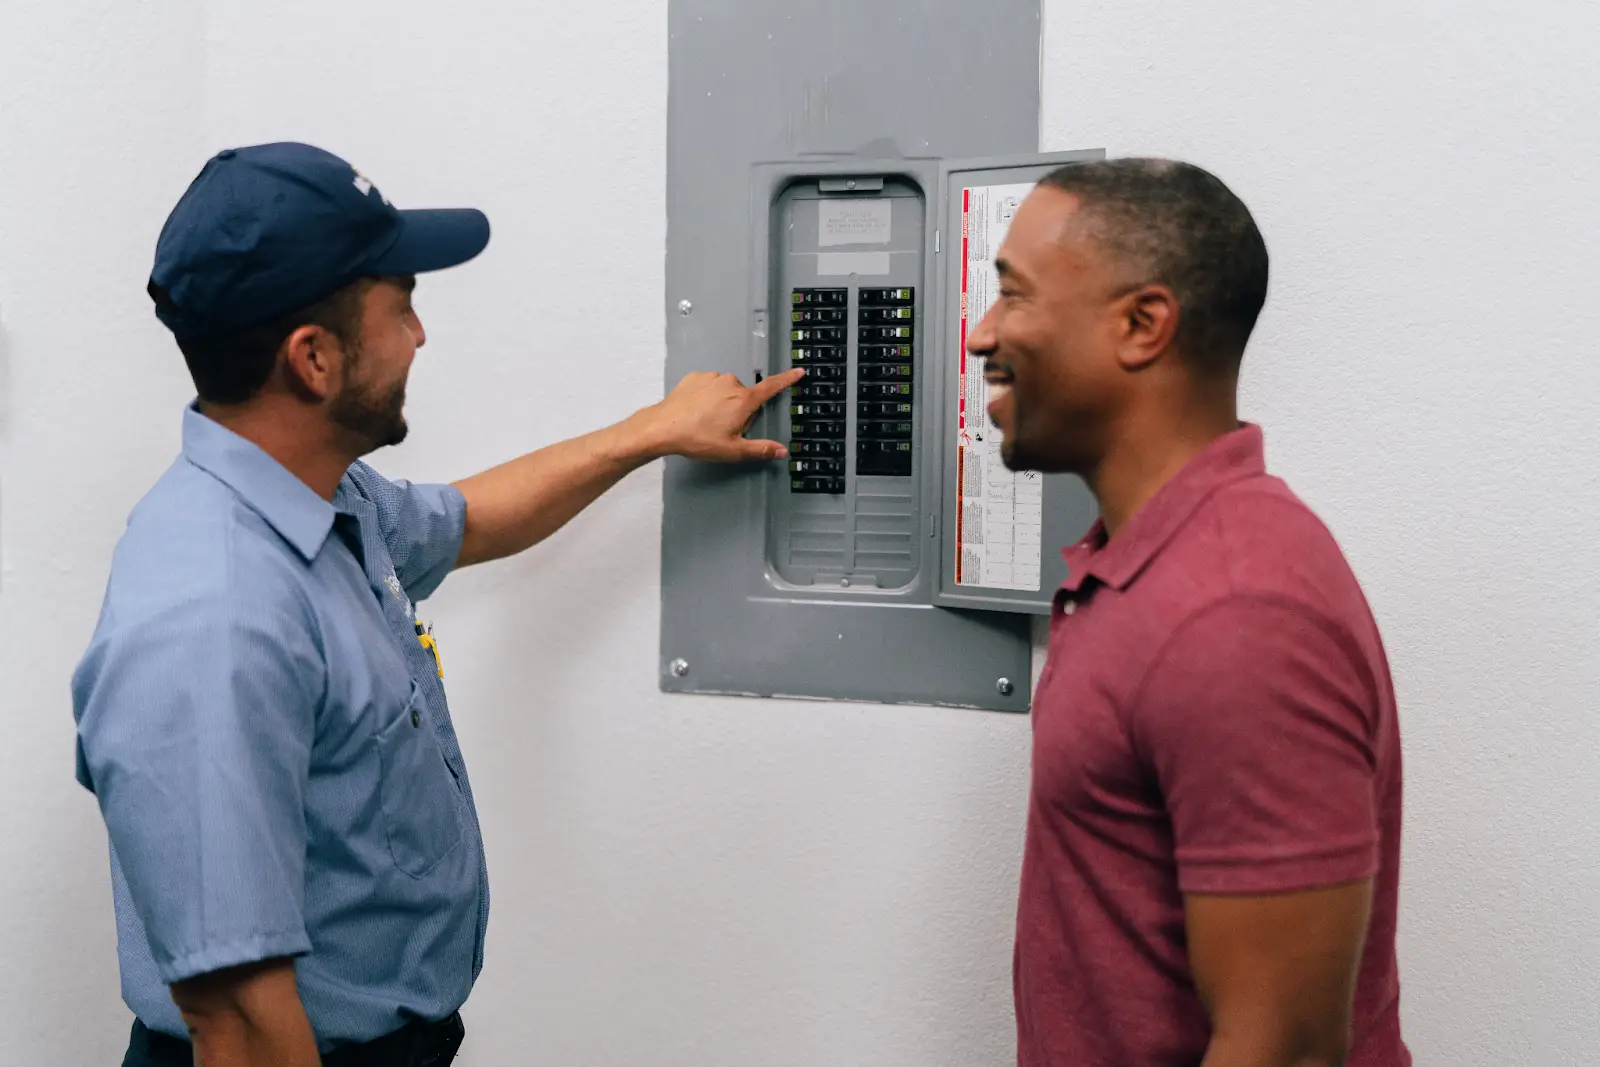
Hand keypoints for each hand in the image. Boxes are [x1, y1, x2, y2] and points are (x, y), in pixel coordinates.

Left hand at [634, 368, 805, 461]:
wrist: (663, 427)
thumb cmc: (696, 438)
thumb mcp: (732, 450)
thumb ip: (760, 449)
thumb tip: (781, 451)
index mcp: (744, 400)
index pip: (772, 387)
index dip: (787, 379)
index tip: (799, 372)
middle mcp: (730, 383)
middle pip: (745, 396)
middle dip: (740, 411)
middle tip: (725, 429)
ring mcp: (712, 378)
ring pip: (727, 391)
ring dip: (723, 403)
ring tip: (707, 421)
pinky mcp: (696, 377)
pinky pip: (709, 386)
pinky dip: (707, 397)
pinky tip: (697, 412)